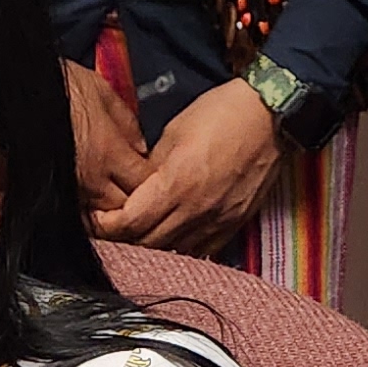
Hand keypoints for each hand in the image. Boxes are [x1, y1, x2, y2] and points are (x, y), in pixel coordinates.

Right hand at [65, 59, 152, 217]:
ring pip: (101, 214)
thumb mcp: (102, 91)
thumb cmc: (56, 84)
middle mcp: (91, 178)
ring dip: (112, 207)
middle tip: (137, 186)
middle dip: (136, 200)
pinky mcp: (50, 190)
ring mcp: (69, 188)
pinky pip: (78, 210)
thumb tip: (140, 146)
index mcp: (109, 152)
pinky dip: (88, 208)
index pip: (145, 183)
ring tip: (114, 191)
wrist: (15, 87)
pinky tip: (90, 193)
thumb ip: (127, 123)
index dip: (155, 181)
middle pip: (126, 207)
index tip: (155, 172)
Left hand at [92, 80, 282, 258]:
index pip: (129, 223)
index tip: (95, 217)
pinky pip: (200, 251)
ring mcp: (217, 221)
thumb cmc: (222, 114)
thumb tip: (135, 189)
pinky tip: (171, 238)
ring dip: (150, 246)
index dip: (105, 225)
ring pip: (172, 252)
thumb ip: (151, 168)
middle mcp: (196, 211)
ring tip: (138, 234)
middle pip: (146, 244)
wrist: (272, 116)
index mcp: (177, 184)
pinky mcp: (233, 225)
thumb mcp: (173, 132)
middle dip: (123, 238)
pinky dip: (180, 249)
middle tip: (110, 227)